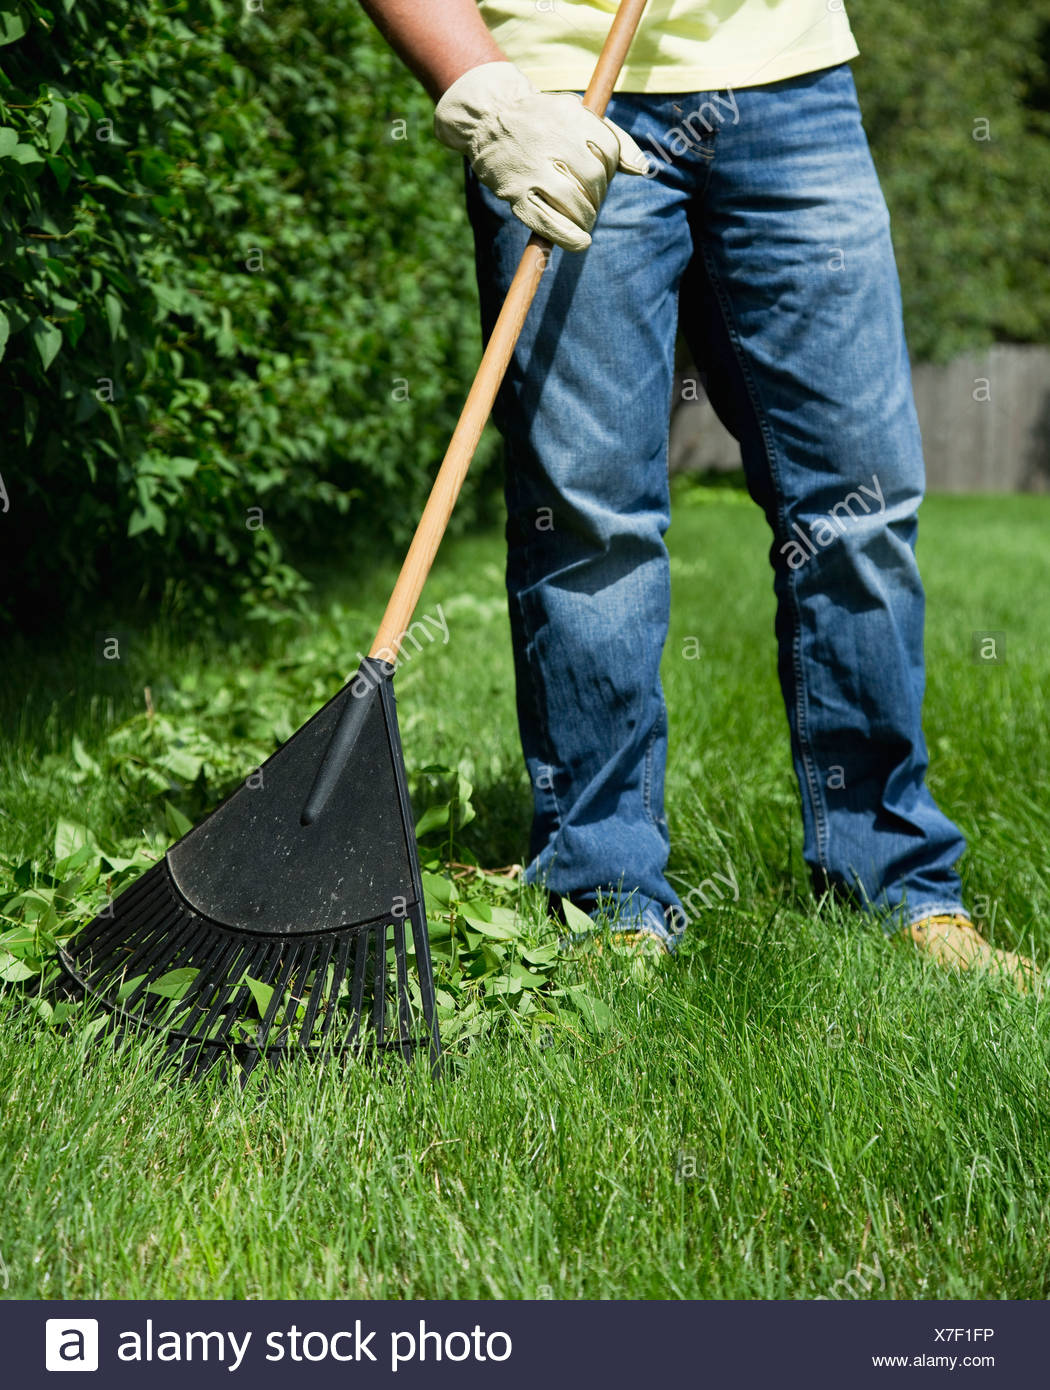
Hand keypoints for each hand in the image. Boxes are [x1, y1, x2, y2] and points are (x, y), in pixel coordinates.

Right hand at [434, 61, 648, 251]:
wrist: (488, 116)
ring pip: (574, 202)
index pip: (608, 150)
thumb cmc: (543, 120)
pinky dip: (568, 237)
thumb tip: (642, 169)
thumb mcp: (577, 114)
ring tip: (583, 219)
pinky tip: (580, 242)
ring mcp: (532, 168)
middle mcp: (552, 139)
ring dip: (586, 217)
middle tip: (590, 201)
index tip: (600, 176)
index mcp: (570, 116)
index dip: (611, 168)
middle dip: (598, 195)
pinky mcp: (515, 193)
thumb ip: (612, 137)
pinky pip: (547, 222)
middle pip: (594, 178)